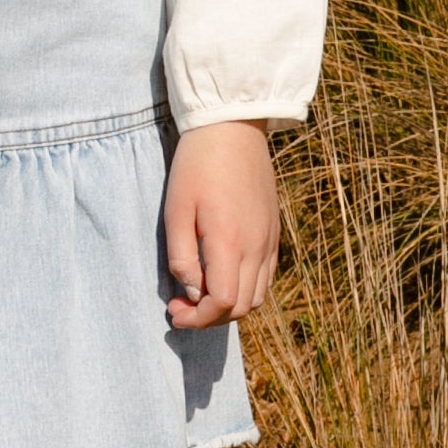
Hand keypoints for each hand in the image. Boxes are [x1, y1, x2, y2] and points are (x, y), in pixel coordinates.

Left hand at [163, 121, 278, 330]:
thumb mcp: (176, 210)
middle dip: (210, 318)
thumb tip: (191, 292)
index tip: (174, 312)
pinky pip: (266, 277)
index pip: (224, 302)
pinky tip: (221, 278)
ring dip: (229, 307)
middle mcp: (257, 246)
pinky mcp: (273, 232)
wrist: (232, 129)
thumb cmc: (196, 166)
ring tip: (199, 296)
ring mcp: (269, 240)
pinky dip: (245, 290)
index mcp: (230, 241)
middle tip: (181, 307)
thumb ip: (182, 257)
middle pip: (243, 307)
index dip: (198, 318)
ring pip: (258, 296)